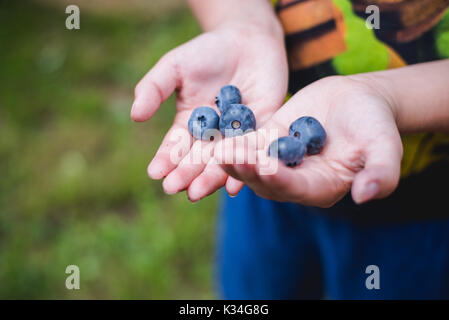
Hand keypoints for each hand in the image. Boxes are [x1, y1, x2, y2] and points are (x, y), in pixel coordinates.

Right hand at [131, 25, 287, 201]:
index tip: (154, 173)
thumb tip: (134, 116)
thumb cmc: (207, 51)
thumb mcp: (175, 66)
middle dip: (185, 174)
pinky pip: (254, 152)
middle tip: (173, 188)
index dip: (165, 160)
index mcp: (190, 124)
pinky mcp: (263, 131)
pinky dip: (246, 167)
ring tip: (197, 192)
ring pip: (224, 161)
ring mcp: (237, 136)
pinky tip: (236, 184)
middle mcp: (213, 136)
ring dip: (210, 178)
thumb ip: (154, 89)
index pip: (175, 146)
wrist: (248, 40)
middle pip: (198, 159)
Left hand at [215, 76, 403, 206]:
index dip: (280, 179)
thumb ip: (381, 173)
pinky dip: (235, 142)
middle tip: (230, 157)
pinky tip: (218, 135)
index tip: (265, 166)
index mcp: (321, 188)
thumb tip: (365, 196)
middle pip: (266, 181)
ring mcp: (280, 162)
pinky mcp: (269, 142)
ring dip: (234, 159)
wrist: (360, 100)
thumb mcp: (386, 148)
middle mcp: (296, 180)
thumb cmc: (376, 125)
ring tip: (219, 149)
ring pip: (251, 166)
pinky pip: (249, 145)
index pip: (297, 189)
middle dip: (247, 171)